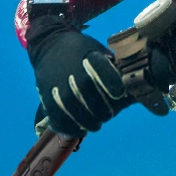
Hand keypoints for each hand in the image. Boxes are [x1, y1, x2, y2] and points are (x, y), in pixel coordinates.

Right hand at [26, 16, 130, 136]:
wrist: (50, 44)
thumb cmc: (82, 50)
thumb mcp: (98, 49)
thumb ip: (111, 65)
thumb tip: (130, 83)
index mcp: (89, 55)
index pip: (101, 69)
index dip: (112, 83)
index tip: (119, 94)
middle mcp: (72, 68)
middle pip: (86, 91)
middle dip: (99, 108)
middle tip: (108, 116)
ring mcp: (56, 81)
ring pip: (70, 105)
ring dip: (85, 120)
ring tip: (95, 126)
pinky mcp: (45, 93)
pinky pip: (55, 113)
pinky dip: (68, 126)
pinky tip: (79, 131)